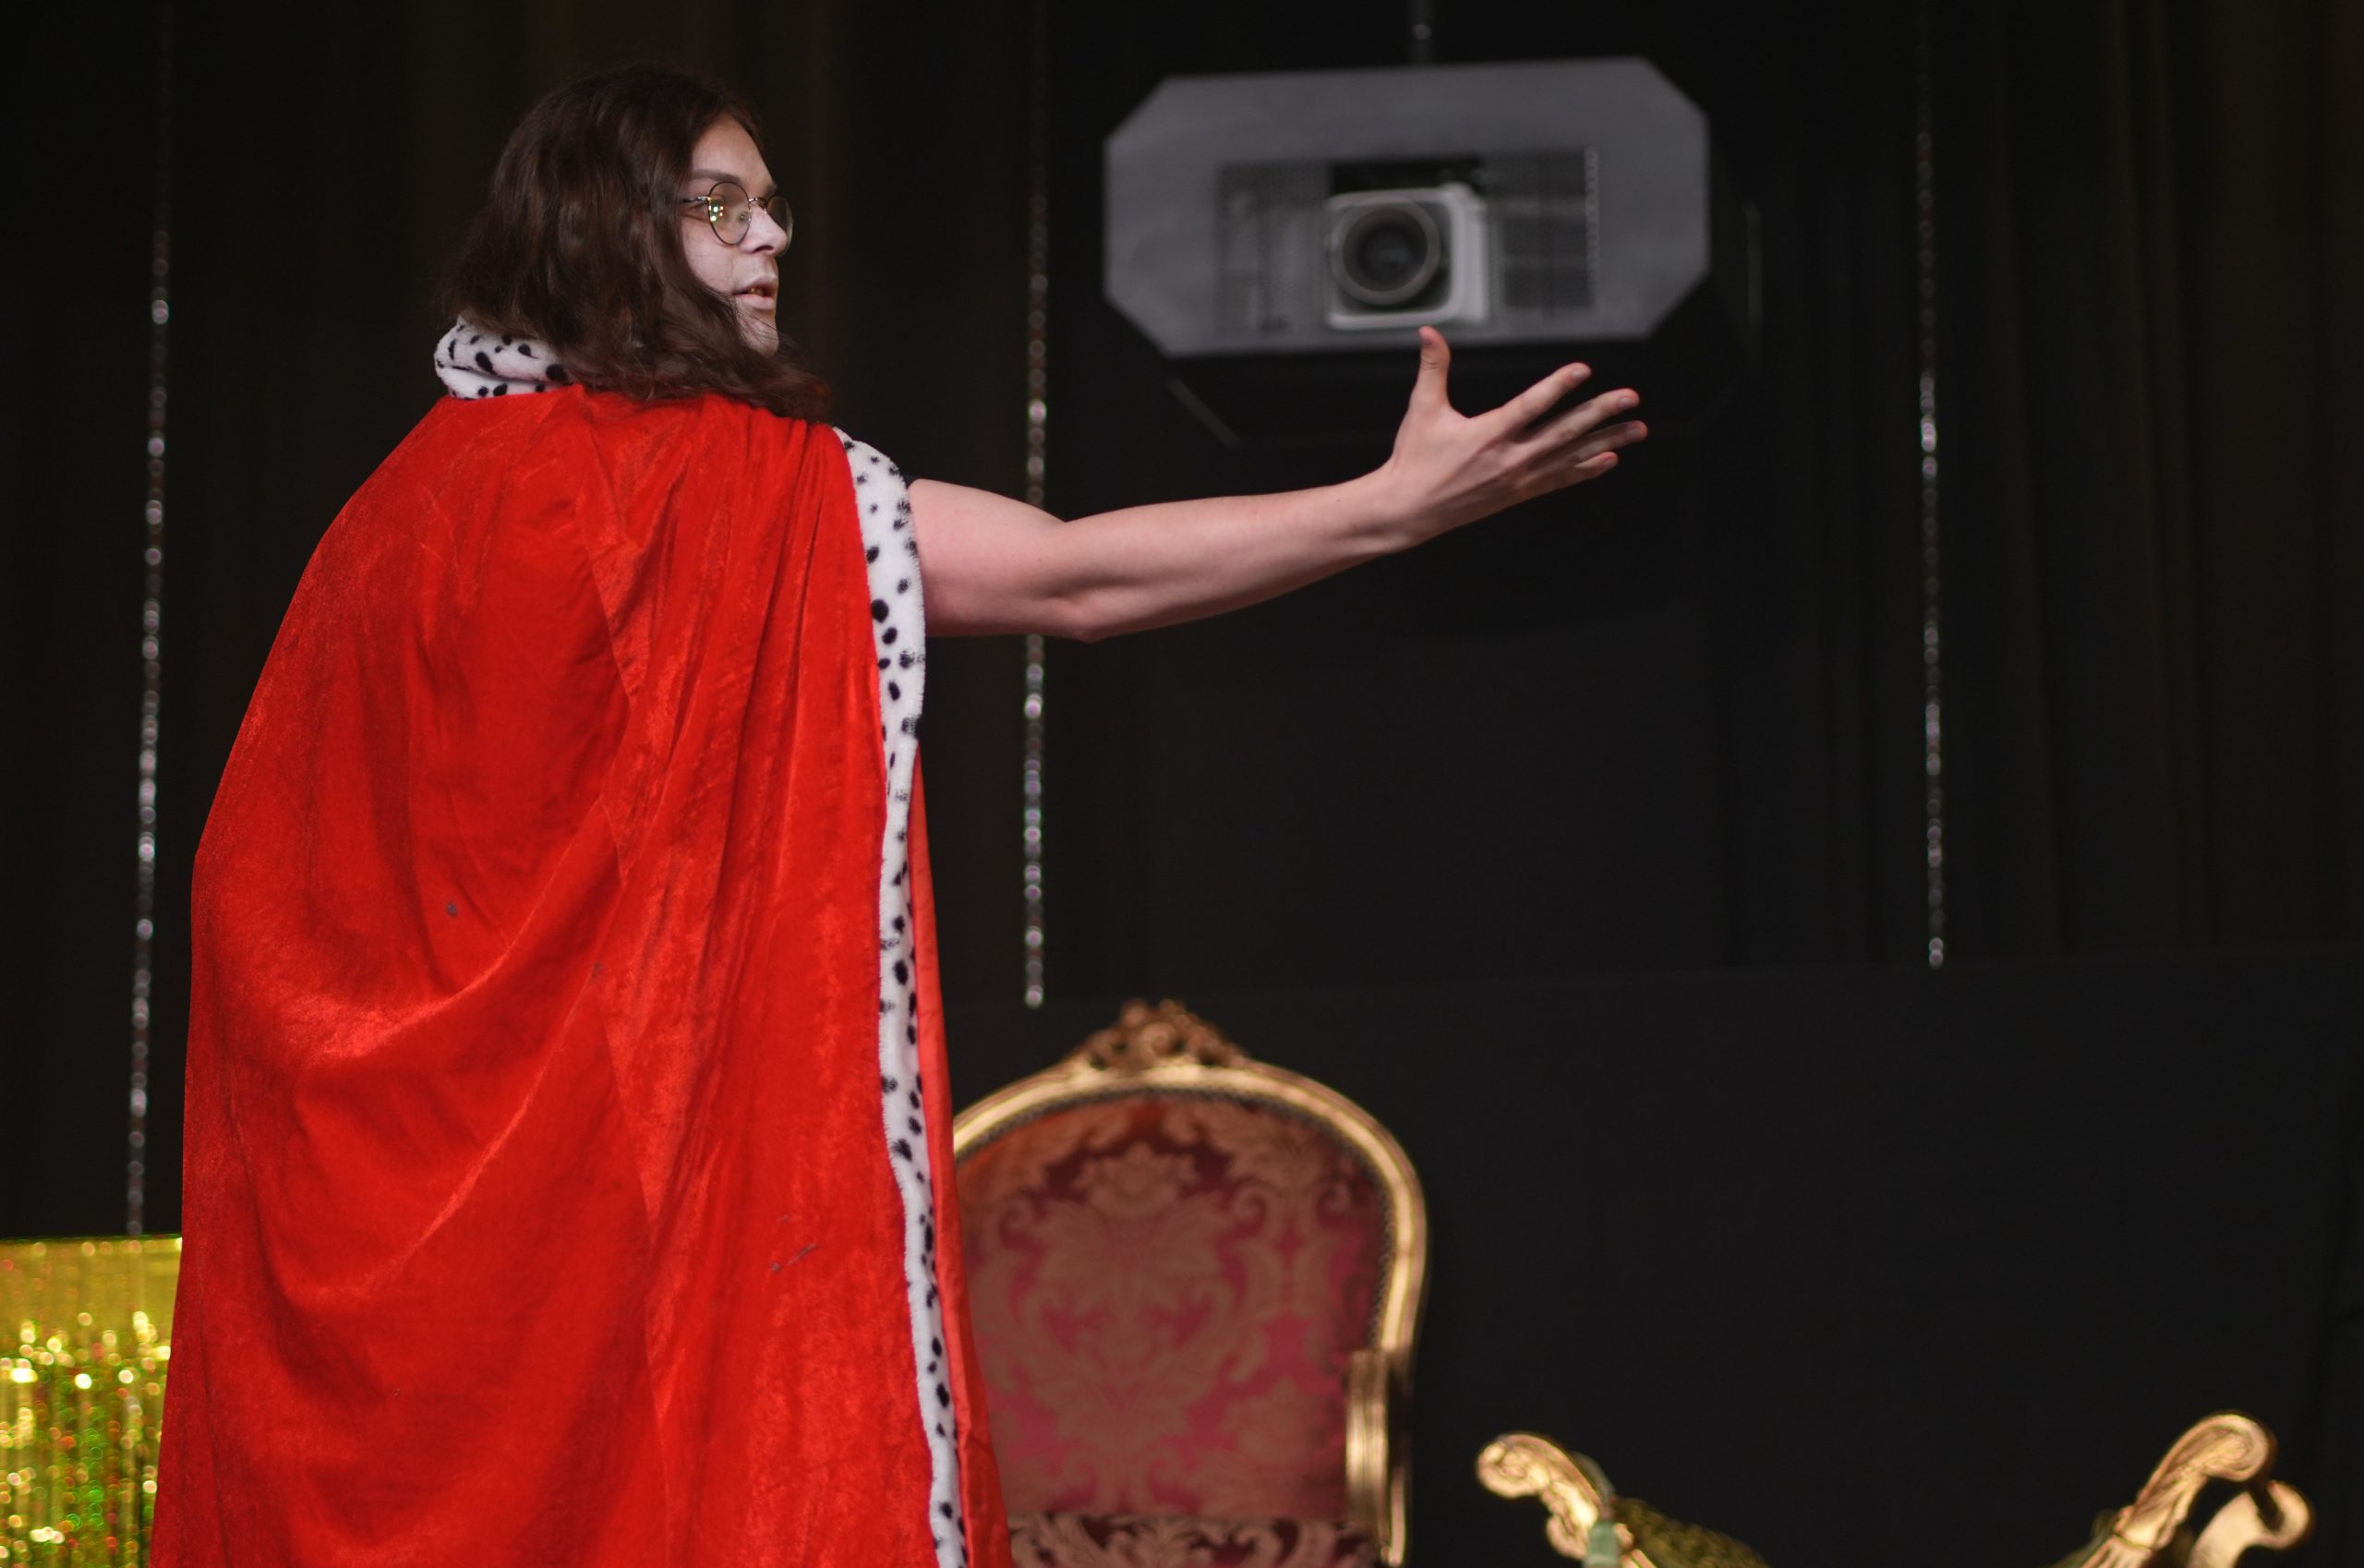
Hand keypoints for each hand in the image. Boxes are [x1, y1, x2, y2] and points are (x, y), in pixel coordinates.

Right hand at [1373, 326, 1645, 538]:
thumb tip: (1428, 332)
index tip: (1584, 370)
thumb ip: (1432, 368)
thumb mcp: (1422, 409)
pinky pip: (1560, 479)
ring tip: (1637, 429)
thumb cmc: (1415, 458)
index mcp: (1487, 434)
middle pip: (1564, 431)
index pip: (1531, 406)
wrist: (1409, 510)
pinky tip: (1610, 459)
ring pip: (1571, 456)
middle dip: (1600, 413)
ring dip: (1606, 441)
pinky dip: (1586, 469)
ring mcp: (1518, 478)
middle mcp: (1510, 458)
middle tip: (1630, 397)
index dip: (1558, 386)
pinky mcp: (1519, 493)